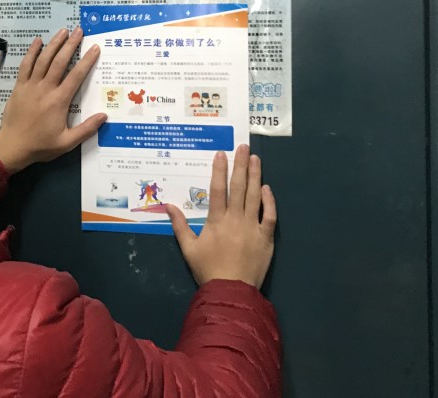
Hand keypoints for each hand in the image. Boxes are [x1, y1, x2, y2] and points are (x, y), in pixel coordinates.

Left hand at [0, 28, 106, 172]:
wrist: (12, 146)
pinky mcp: (19, 86)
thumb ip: (86, 129)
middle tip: (79, 31)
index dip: (86, 60)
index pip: (76, 76)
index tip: (94, 48)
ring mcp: (30, 86)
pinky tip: (38, 41)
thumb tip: (104, 116)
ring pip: (43, 59)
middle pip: (60, 62)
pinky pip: (25, 65)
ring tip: (63, 31)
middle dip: (70, 45)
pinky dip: (32, 52)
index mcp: (59, 101)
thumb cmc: (41, 145)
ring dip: (54, 44)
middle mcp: (45, 89)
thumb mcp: (67, 143)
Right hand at [165, 145, 276, 287]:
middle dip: (240, 165)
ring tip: (256, 159)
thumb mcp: (188, 248)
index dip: (219, 170)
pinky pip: (269, 215)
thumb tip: (169, 206)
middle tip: (243, 147)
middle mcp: (235, 219)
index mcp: (216, 220)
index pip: (218, 189)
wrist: (231, 291)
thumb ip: (179, 226)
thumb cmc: (208, 269)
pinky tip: (266, 188)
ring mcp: (252, 227)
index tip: (221, 154)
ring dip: (255, 176)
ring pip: (255, 196)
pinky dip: (269, 201)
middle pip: (239, 187)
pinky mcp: (266, 237)